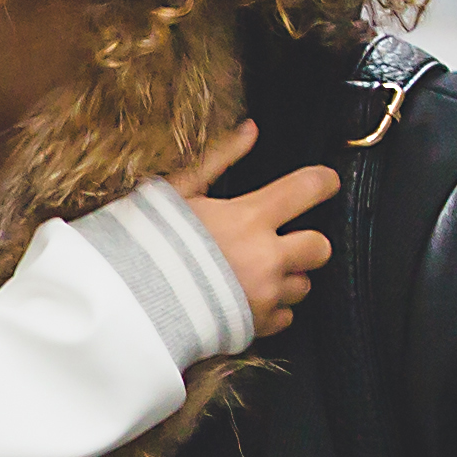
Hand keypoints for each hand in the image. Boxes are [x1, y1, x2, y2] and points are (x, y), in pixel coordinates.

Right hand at [165, 122, 340, 339]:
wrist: (131, 304)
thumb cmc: (149, 242)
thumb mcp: (178, 190)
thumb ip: (219, 158)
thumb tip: (250, 129)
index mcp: (250, 219)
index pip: (307, 190)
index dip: (323, 182)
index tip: (325, 182)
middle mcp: (266, 259)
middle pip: (320, 247)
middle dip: (308, 242)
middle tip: (284, 241)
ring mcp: (264, 296)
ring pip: (303, 285)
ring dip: (287, 278)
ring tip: (255, 273)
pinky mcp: (256, 328)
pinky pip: (284, 318)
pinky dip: (271, 309)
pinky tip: (246, 299)